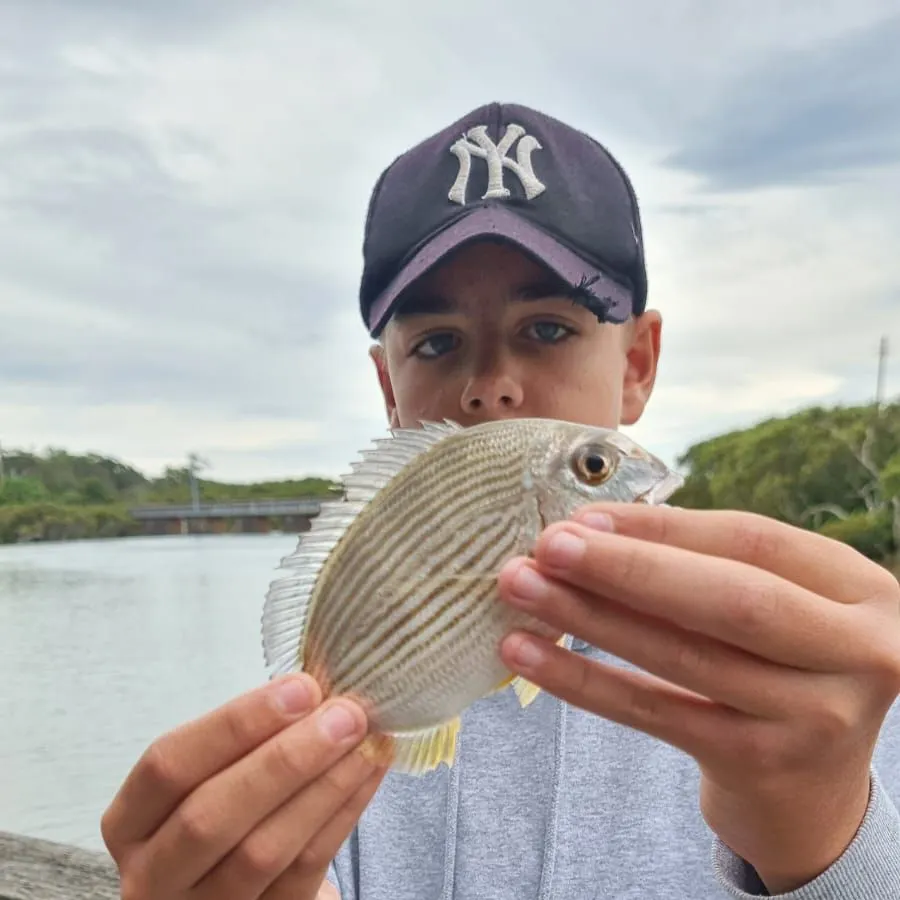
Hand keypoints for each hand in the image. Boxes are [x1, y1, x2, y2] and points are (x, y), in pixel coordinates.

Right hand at [101, 675, 387, 899]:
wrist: (238, 891)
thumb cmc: (227, 808)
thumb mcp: (214, 777)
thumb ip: (247, 741)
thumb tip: (315, 690)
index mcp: (131, 822)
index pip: (167, 766)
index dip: (235, 724)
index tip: (301, 687)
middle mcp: (152, 876)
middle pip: (210, 816)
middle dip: (286, 758)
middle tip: (345, 715)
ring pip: (260, 851)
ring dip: (323, 787)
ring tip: (365, 741)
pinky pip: (304, 871)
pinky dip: (342, 815)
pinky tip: (368, 773)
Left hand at [496, 504, 899, 893]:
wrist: (813, 792)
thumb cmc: (780, 668)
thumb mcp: (777, 606)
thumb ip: (705, 563)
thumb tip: (591, 528)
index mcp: (861, 593)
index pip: (753, 542)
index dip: (663, 527)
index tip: (586, 516)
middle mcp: (856, 653)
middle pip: (727, 599)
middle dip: (626, 568)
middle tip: (546, 546)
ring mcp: (814, 718)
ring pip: (682, 656)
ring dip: (588, 617)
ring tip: (521, 587)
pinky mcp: (760, 764)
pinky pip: (652, 713)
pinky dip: (582, 680)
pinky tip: (526, 655)